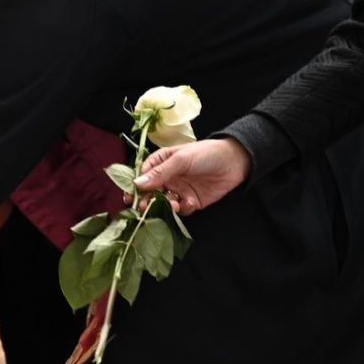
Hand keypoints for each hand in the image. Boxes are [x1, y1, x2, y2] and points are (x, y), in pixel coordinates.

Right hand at [136, 137, 251, 215]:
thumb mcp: (180, 160)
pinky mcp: (191, 201)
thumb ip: (159, 173)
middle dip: (146, 200)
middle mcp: (168, 177)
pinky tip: (188, 202)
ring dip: (164, 205)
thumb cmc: (206, 153)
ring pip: (163, 202)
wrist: (235, 162)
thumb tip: (137, 184)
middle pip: (150, 192)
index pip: (143, 175)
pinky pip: (180, 209)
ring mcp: (179, 190)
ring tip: (171, 203)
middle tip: (143, 207)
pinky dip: (182, 209)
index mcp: (161, 162)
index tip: (129, 197)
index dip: (135, 186)